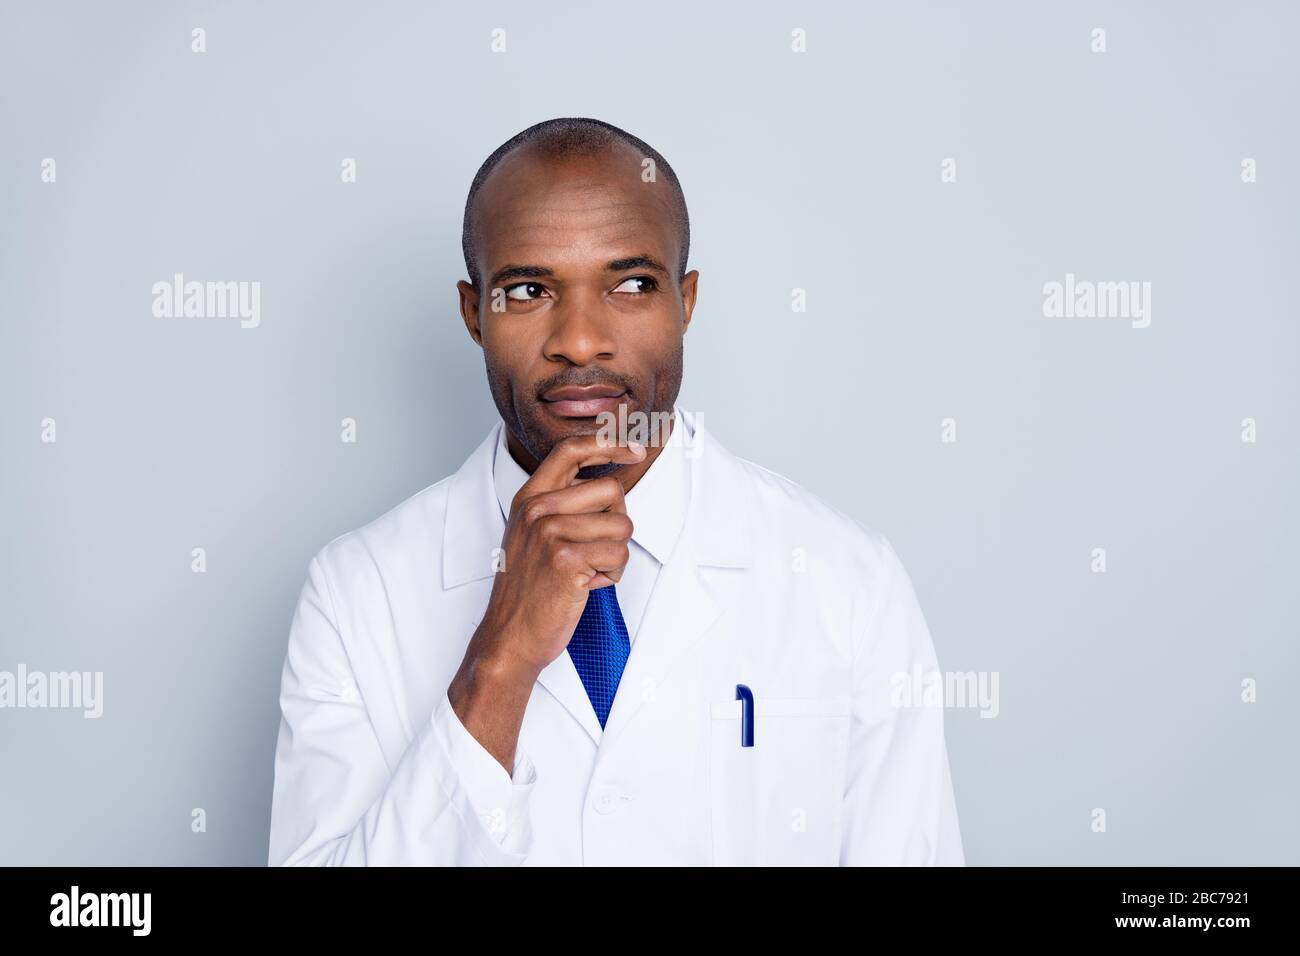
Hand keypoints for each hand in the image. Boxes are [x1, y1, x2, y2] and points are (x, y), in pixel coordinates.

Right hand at [447, 433, 644, 771]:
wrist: (509, 637)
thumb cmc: (528, 591)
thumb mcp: (532, 536)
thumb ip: (561, 506)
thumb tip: (608, 486)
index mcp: (529, 498)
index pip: (570, 450)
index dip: (608, 442)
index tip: (634, 446)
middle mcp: (538, 509)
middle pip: (612, 491)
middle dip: (616, 525)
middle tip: (593, 553)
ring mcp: (550, 532)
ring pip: (622, 526)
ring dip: (615, 555)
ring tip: (587, 572)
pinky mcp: (567, 559)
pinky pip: (619, 555)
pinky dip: (611, 575)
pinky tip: (585, 586)